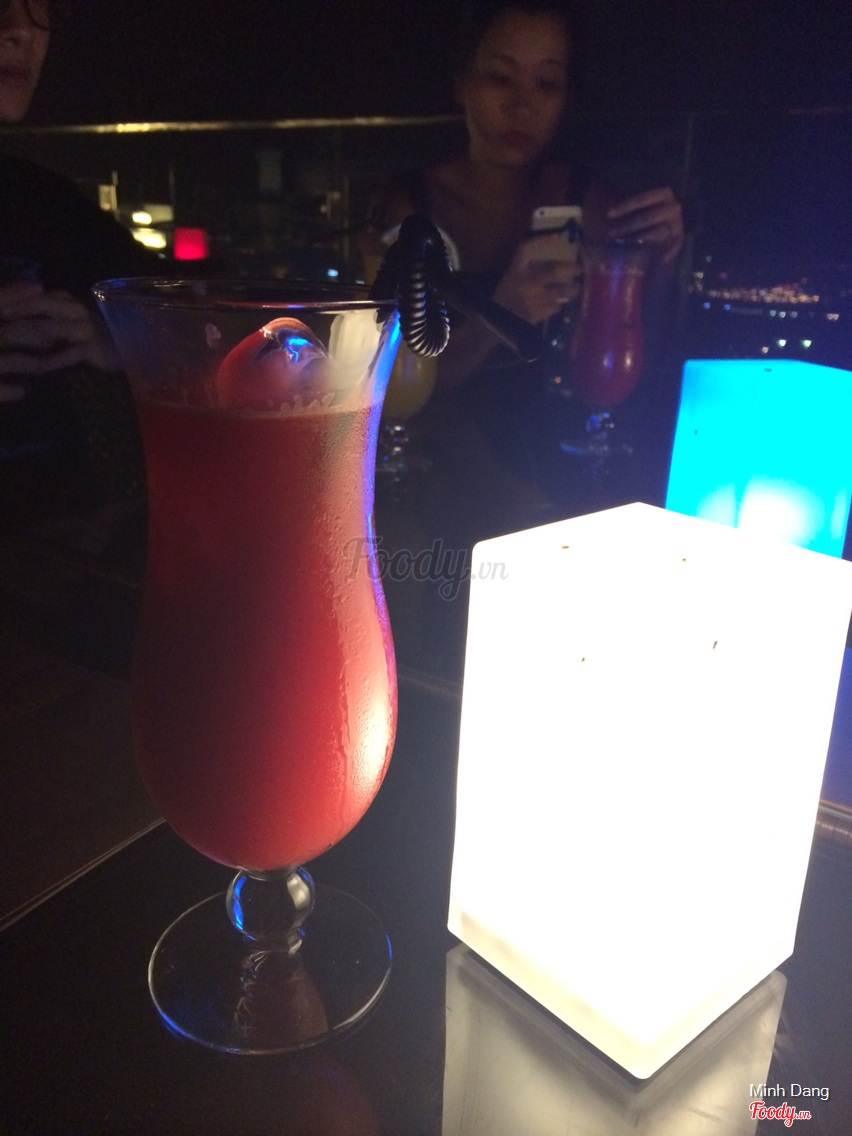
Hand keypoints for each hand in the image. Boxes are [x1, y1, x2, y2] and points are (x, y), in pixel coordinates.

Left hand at [0, 280, 120, 376]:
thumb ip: (46, 314)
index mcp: (65, 299)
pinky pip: (70, 353)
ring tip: (7, 342)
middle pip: (40, 306)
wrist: (128, 345)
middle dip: (15, 312)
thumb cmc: (92, 334)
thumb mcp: (67, 318)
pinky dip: (53, 360)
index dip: (13, 299)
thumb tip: (15, 311)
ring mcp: (84, 329)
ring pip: (50, 328)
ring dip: (26, 335)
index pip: (34, 295)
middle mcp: (74, 309)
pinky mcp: (94, 348)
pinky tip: (39, 368)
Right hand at [493, 234, 582, 324]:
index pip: (526, 250)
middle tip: (580, 269)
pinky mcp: (537, 314)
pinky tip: (560, 303)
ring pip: (560, 291)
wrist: (498, 322)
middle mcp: (526, 282)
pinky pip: (555, 307)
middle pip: (553, 271)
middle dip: (570, 269)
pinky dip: (559, 304)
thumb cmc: (506, 296)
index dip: (542, 241)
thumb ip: (529, 268)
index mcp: (516, 270)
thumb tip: (555, 262)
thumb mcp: (513, 277)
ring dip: (571, 290)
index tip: (558, 236)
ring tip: (577, 288)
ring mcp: (532, 299)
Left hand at [606, 186, 683, 264]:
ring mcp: (677, 222)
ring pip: (658, 231)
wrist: (665, 226)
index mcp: (662, 194)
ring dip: (638, 239)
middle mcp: (673, 206)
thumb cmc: (644, 217)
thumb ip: (626, 211)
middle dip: (628, 226)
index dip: (624, 206)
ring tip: (624, 245)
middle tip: (611, 234)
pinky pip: (675, 244)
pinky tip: (662, 259)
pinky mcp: (679, 237)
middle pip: (648, 216)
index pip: (642, 199)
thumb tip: (608, 220)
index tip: (608, 215)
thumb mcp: (638, 209)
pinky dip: (670, 251)